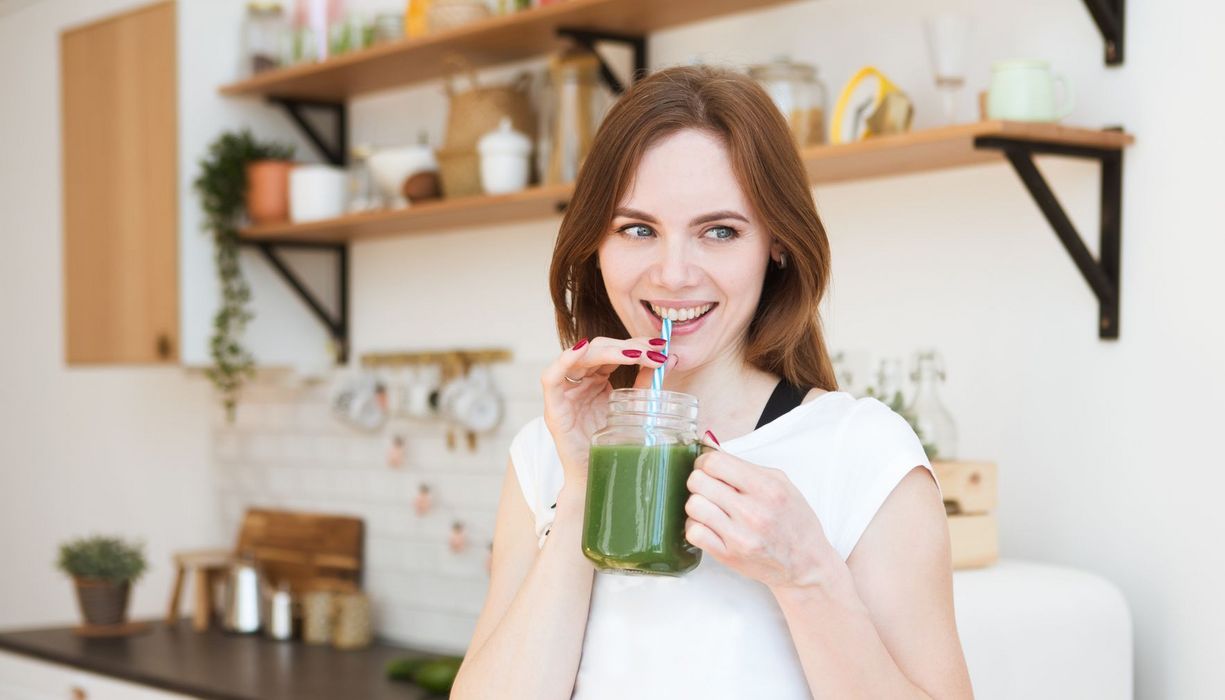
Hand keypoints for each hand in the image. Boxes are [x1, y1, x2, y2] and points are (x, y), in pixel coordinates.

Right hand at [541, 336, 673, 481]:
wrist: (597, 478)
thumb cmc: (612, 447)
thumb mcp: (634, 410)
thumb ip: (645, 386)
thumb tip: (669, 360)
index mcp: (597, 380)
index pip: (614, 352)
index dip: (636, 345)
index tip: (660, 347)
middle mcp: (580, 382)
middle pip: (598, 349)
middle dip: (627, 346)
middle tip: (652, 351)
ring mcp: (566, 393)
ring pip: (580, 357)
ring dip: (607, 351)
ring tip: (633, 354)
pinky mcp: (554, 408)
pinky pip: (551, 377)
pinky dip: (564, 361)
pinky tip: (581, 350)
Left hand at [684, 445, 838, 589]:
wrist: (806, 563)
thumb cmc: (794, 521)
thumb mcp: (781, 484)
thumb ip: (745, 466)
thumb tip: (710, 447)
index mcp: (767, 488)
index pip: (715, 463)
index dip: (705, 462)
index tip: (709, 468)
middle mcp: (752, 512)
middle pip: (698, 481)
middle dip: (700, 481)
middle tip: (709, 487)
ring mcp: (739, 536)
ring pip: (693, 506)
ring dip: (698, 504)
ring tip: (711, 507)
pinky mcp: (728, 556)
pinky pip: (693, 532)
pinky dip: (696, 526)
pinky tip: (709, 525)